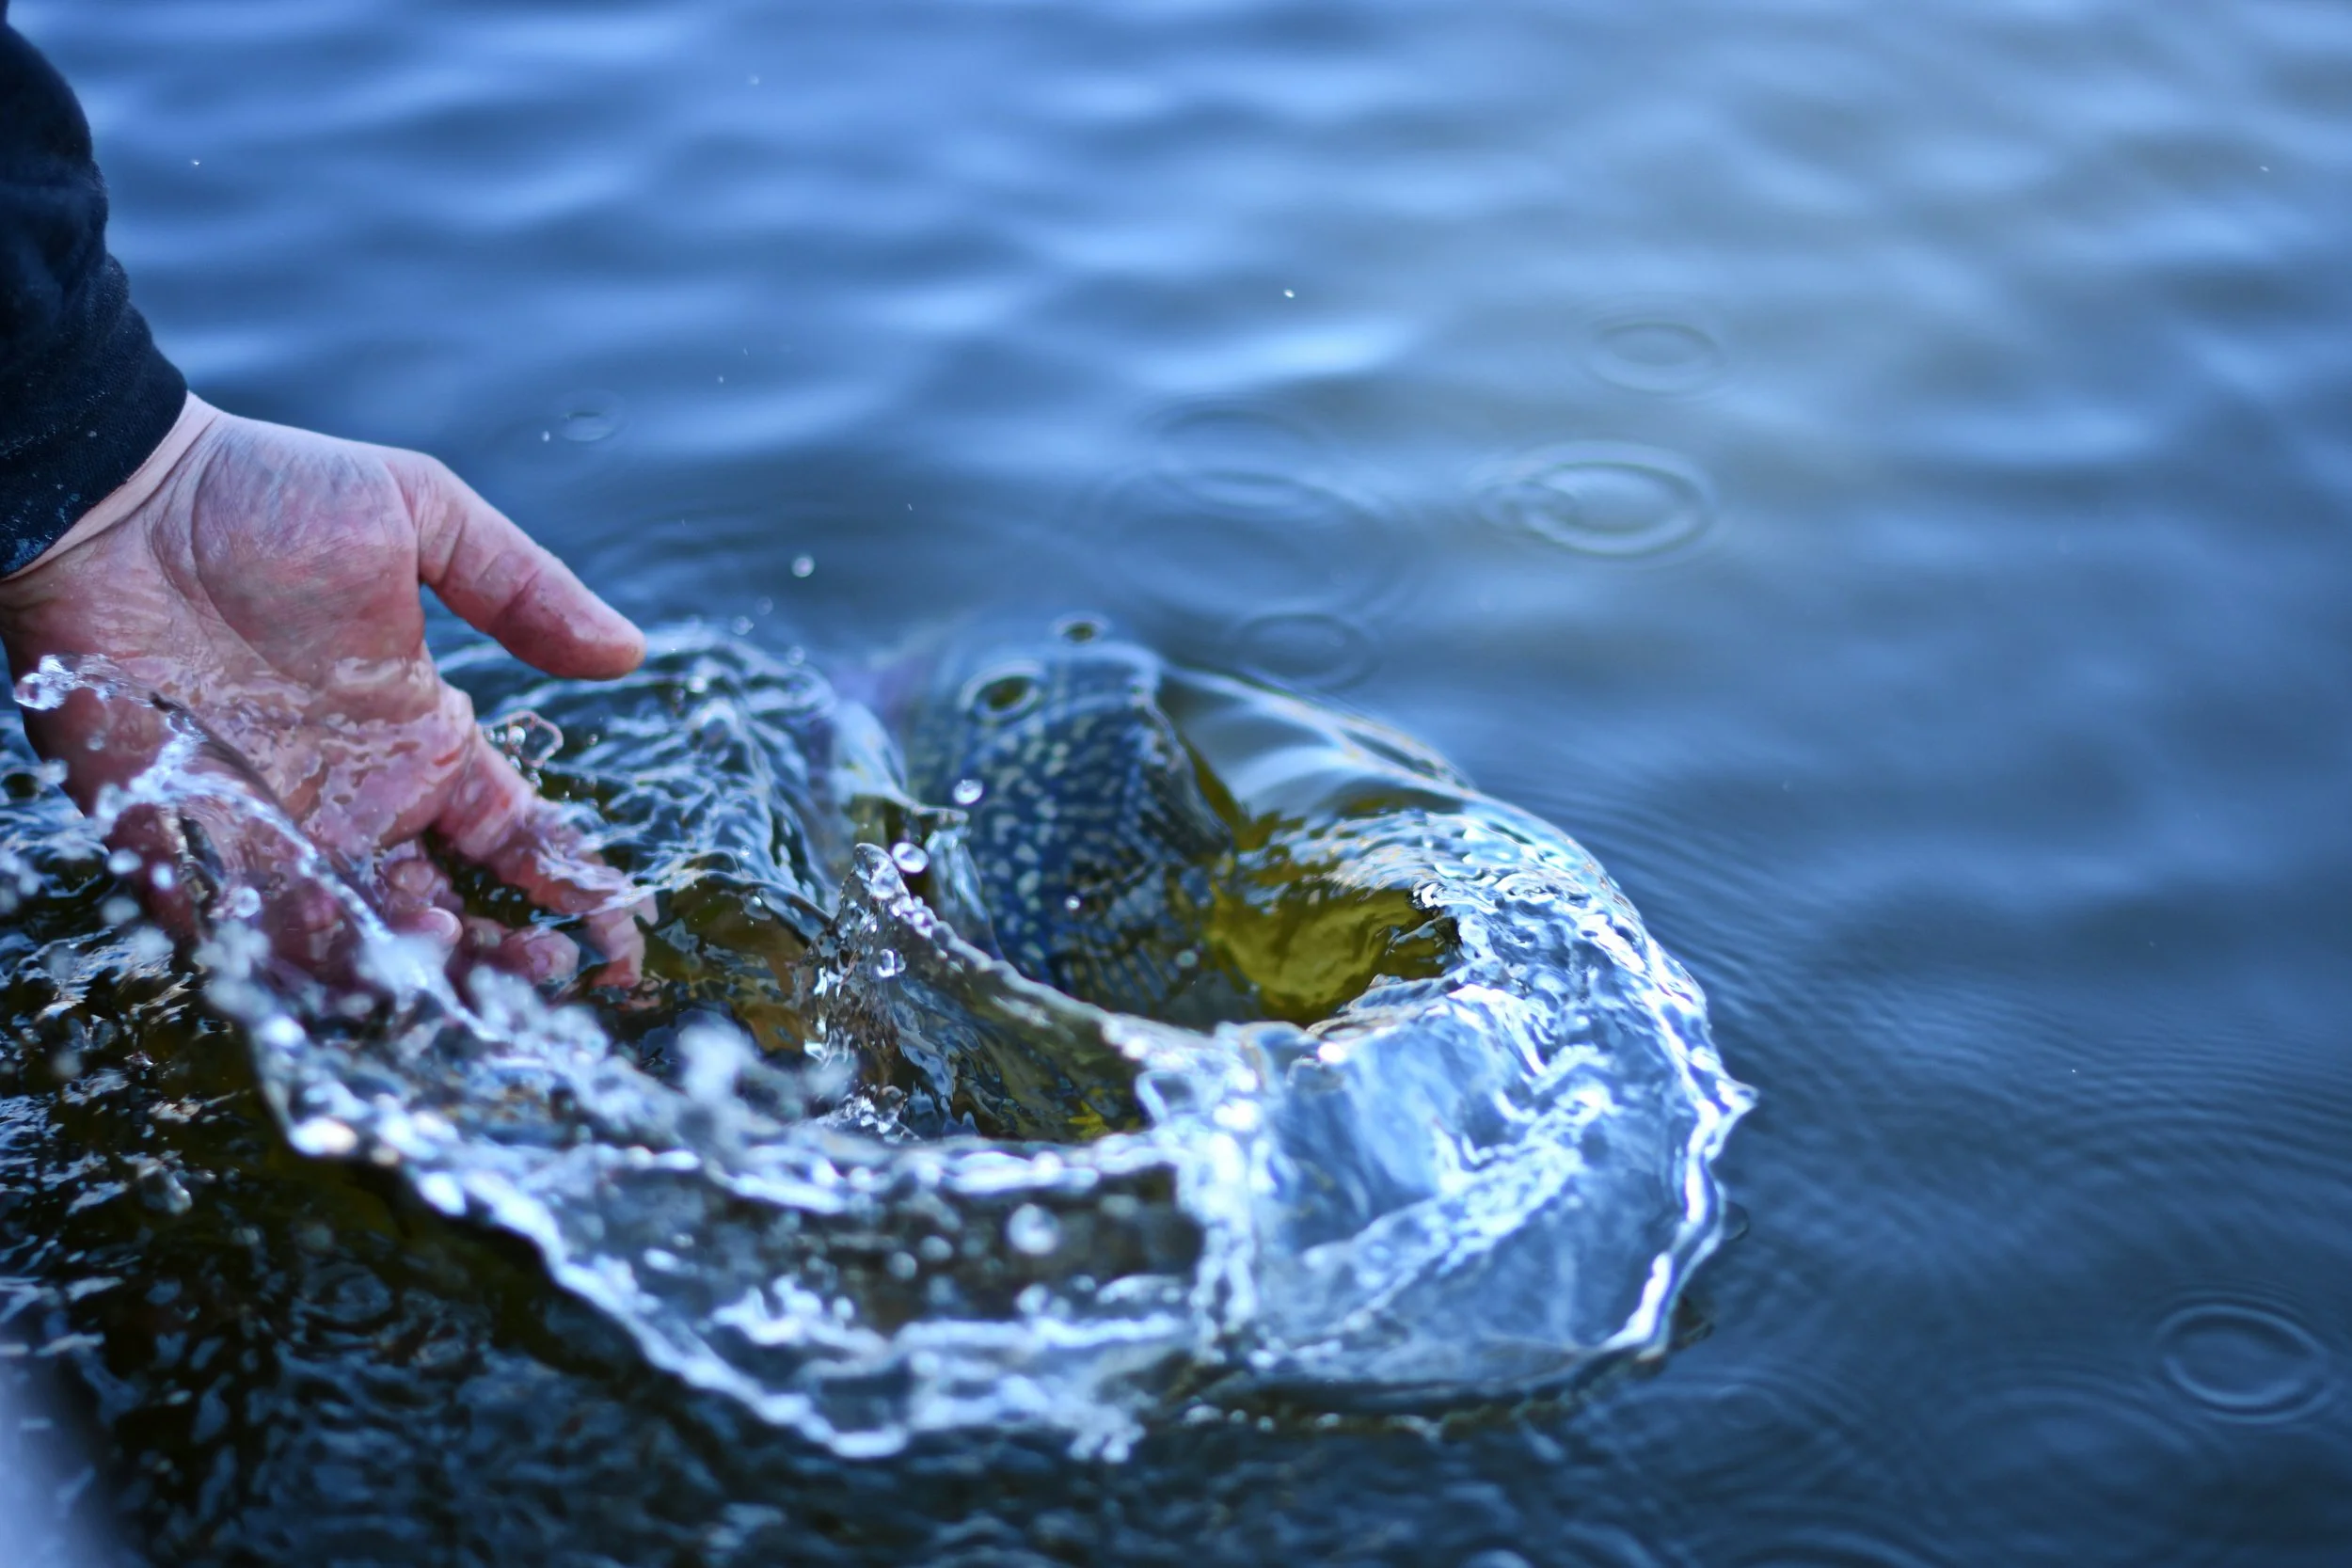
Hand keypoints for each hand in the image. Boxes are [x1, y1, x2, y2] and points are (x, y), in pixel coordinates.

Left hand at [0, 394, 650, 986]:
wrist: (107, 500)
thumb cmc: (258, 494)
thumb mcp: (420, 515)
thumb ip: (522, 587)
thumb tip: (629, 651)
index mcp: (421, 742)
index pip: (519, 842)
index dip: (576, 892)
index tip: (623, 937)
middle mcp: (357, 804)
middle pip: (449, 915)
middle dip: (504, 957)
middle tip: (545, 968)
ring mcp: (272, 833)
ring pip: (356, 943)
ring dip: (410, 968)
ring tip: (449, 950)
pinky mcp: (183, 848)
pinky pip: (244, 935)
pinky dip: (297, 966)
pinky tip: (353, 961)